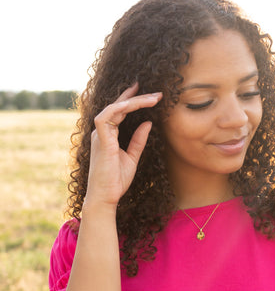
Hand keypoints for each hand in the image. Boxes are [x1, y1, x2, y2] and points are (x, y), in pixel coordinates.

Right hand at [85, 83, 162, 208]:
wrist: (106, 197)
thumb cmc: (116, 181)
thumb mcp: (132, 158)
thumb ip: (138, 140)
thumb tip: (148, 123)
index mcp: (108, 135)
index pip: (119, 111)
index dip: (132, 99)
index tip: (149, 94)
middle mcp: (102, 132)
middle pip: (118, 106)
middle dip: (137, 97)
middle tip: (157, 94)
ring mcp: (100, 134)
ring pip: (115, 107)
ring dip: (134, 101)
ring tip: (153, 99)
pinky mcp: (101, 139)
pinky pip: (108, 115)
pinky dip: (122, 107)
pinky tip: (136, 105)